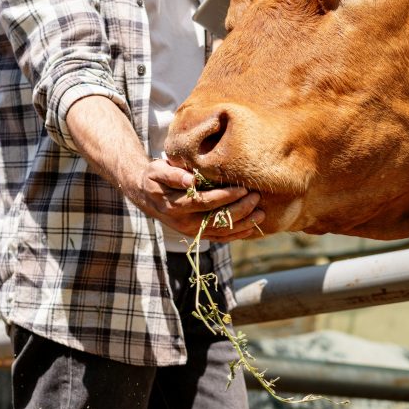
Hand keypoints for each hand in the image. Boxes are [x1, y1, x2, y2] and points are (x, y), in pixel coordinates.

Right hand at [126, 159, 263, 242]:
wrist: (147, 196)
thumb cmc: (155, 178)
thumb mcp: (157, 171)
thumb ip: (172, 174)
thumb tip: (190, 179)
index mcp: (175, 206)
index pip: (205, 202)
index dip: (225, 197)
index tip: (242, 188)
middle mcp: (184, 223)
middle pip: (217, 219)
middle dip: (239, 209)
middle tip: (257, 197)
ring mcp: (192, 232)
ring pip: (221, 231)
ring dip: (243, 224)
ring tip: (261, 214)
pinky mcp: (198, 235)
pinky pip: (220, 238)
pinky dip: (236, 235)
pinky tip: (252, 228)